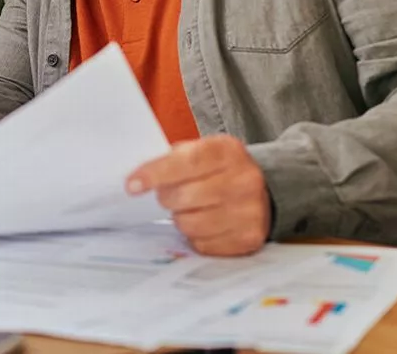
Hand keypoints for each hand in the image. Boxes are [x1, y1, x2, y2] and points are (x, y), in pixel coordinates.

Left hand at [127, 135, 271, 256]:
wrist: (264, 191)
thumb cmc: (220, 170)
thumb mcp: (202, 152)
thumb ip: (173, 160)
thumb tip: (136, 181)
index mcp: (228, 151)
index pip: (185, 162)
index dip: (154, 174)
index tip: (132, 185)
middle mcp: (244, 180)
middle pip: (185, 196)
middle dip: (167, 198)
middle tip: (168, 195)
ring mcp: (250, 212)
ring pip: (191, 224)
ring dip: (181, 218)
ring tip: (188, 208)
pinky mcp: (249, 239)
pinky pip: (204, 244)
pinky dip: (196, 236)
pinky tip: (204, 223)